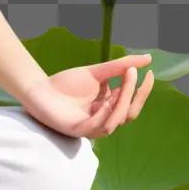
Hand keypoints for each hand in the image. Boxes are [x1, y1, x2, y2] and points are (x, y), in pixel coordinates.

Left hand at [18, 53, 154, 139]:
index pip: (132, 103)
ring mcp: (92, 127)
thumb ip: (119, 66)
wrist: (38, 89)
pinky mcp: (77, 130)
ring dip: (120, 103)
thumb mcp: (96, 73)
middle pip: (127, 113)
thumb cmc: (66, 83)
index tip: (150, 72)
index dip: (143, 90)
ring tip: (122, 82)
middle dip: (133, 93)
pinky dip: (103, 116)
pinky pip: (95, 127)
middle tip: (132, 73)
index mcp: (110, 108)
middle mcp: (104, 120)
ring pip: (114, 122)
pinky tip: (105, 102)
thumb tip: (148, 58)